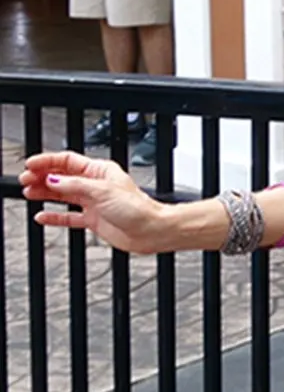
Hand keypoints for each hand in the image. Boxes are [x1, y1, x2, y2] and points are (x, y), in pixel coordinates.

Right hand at [20, 151, 170, 253]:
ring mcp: (93, 203)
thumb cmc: (137, 208)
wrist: (150, 230)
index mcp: (100, 171)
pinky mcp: (93, 219)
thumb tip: (53, 179)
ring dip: (45, 193)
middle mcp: (95, 185)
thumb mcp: (102, 191)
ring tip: (28, 193)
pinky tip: (42, 215)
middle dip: (42, 177)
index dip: (48, 162)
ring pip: (63, 195)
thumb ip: (75, 186)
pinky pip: (68, 216)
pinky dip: (55, 216)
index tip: (30, 165)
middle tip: (24, 180)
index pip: (68, 161)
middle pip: (62, 177)